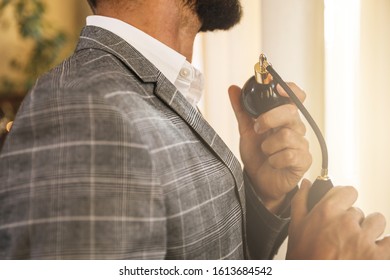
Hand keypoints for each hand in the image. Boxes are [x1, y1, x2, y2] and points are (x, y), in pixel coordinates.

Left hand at [228, 83, 311, 212]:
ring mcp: (301, 145)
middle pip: (290, 112)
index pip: (296, 97)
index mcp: (284, 118)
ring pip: (287, 136)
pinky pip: (289, 155)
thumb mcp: (246, 131)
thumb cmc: (257, 155)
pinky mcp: (303, 161)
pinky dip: (275, 160)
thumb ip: (242, 110)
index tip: (276, 88)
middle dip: (269, 119)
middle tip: (257, 129)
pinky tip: (273, 163)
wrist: (258, 182)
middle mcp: (296, 128)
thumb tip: (233, 89)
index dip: (290, 90)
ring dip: (269, 145)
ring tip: (265, 152)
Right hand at [287, 179, 389, 258]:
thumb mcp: (295, 228)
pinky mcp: (379, 257)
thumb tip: (307, 185)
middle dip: (353, 222)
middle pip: (360, 211)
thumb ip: (301, 201)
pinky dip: (385, 246)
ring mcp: (364, 240)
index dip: (345, 200)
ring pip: (377, 222)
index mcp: (327, 212)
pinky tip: (373, 252)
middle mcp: (347, 222)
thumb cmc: (304, 259)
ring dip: (369, 232)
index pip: (348, 191)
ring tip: (356, 246)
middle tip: (342, 237)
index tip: (343, 207)